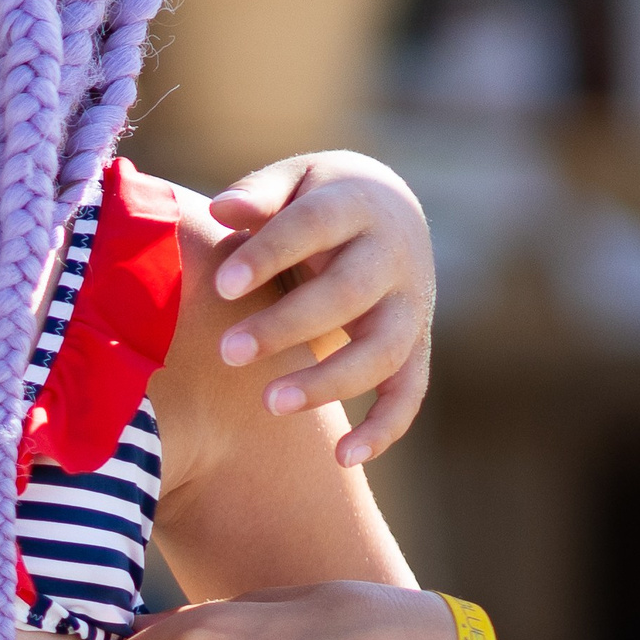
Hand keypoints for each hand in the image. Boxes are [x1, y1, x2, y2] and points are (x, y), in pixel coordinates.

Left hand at [208, 153, 433, 465]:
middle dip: (289, 325)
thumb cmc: (315, 198)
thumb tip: (221, 211)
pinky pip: (410, 391)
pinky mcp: (417, 344)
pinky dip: (384, 428)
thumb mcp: (292, 181)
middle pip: (348, 294)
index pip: (314, 226)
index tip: (223, 285)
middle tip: (229, 352)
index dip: (270, 254)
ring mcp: (412, 304)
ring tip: (269, 404)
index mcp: (356, 204)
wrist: (388, 210)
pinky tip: (344, 458)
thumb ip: (259, 196)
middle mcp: (394, 256)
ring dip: (330, 381)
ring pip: (383, 350)